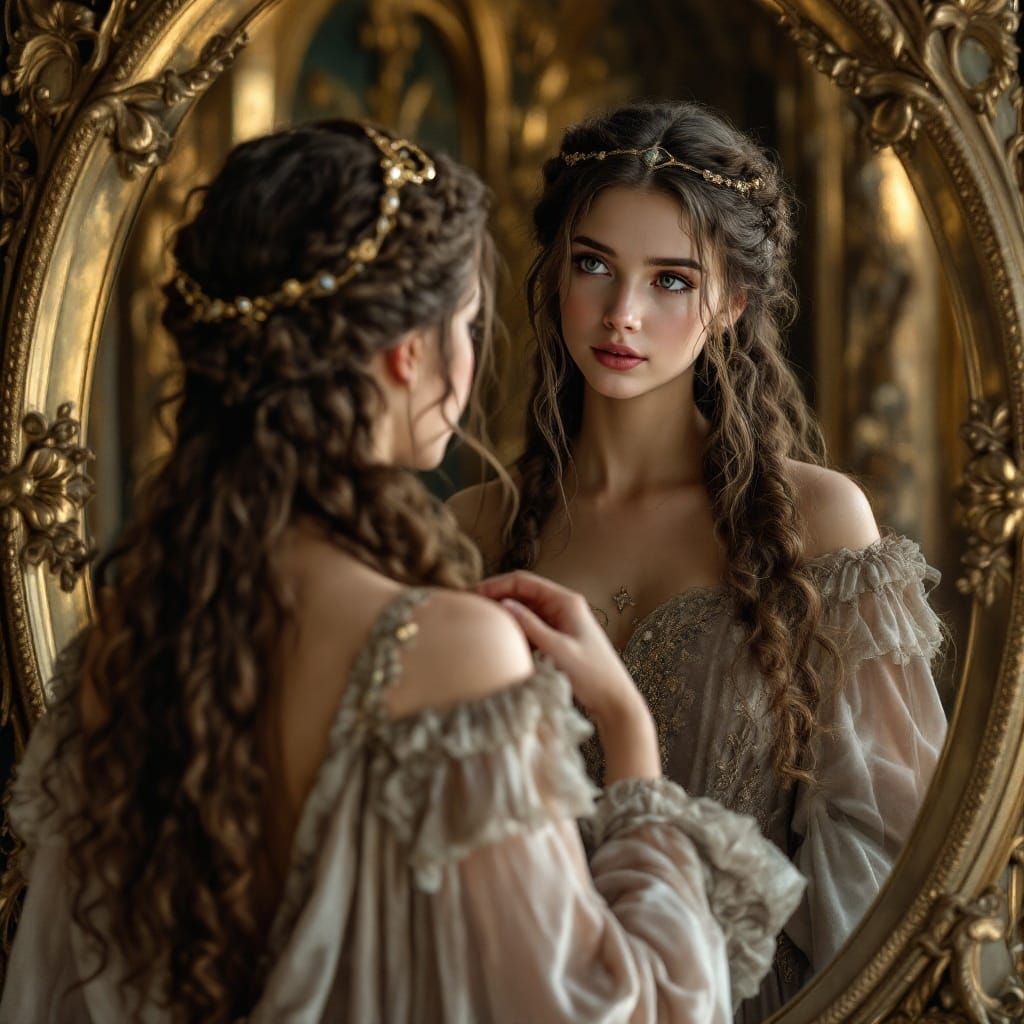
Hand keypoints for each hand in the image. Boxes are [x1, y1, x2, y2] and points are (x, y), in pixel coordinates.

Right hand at [477, 570, 659, 780]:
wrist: (615, 701)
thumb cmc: (593, 674)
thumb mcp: (557, 649)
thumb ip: (530, 626)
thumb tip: (504, 604)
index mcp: (565, 601)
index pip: (523, 581)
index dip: (496, 584)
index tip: (473, 594)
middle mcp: (562, 607)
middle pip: (522, 594)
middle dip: (496, 598)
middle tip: (470, 608)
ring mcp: (560, 623)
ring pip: (524, 611)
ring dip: (504, 615)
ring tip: (479, 622)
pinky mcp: (557, 639)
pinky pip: (530, 628)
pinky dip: (514, 631)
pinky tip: (498, 640)